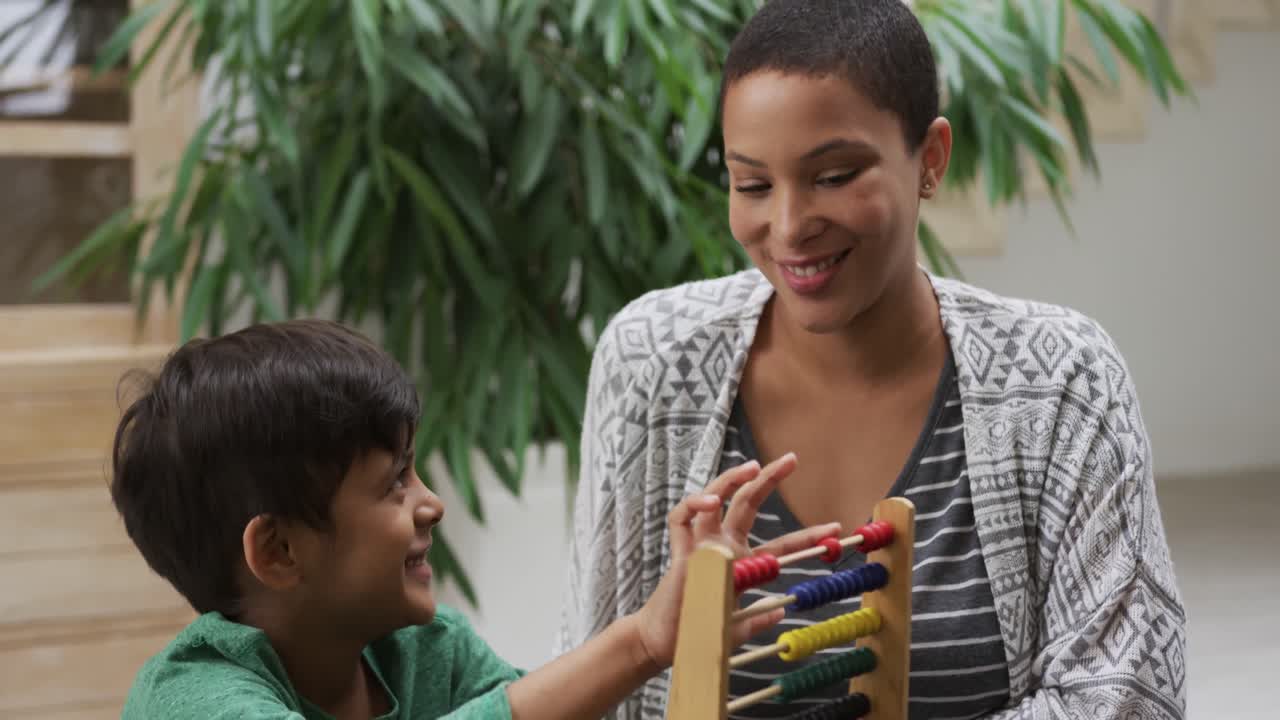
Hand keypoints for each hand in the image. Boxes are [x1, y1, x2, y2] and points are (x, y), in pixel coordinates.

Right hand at [631, 453, 841, 670]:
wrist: (666, 643)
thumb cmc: (701, 632)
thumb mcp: (738, 628)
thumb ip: (758, 619)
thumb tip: (780, 612)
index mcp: (742, 562)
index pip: (780, 544)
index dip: (806, 536)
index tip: (834, 529)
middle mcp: (722, 545)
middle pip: (746, 502)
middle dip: (769, 479)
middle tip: (791, 459)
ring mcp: (700, 544)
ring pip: (713, 499)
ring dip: (730, 480)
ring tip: (752, 467)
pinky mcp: (679, 549)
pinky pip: (682, 518)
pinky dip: (694, 504)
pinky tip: (711, 502)